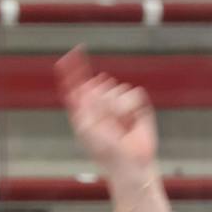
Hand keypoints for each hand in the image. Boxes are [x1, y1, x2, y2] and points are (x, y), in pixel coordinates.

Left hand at [56, 48, 157, 179]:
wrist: (128, 160)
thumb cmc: (104, 148)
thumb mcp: (86, 126)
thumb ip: (83, 104)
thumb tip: (87, 85)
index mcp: (84, 108)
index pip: (77, 83)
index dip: (75, 68)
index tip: (75, 51)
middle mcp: (101, 102)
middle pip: (99, 83)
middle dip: (101, 99)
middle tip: (104, 119)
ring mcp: (119, 103)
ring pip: (116, 87)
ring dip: (115, 107)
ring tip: (118, 124)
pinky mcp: (137, 105)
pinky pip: (133, 93)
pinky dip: (130, 107)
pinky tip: (130, 120)